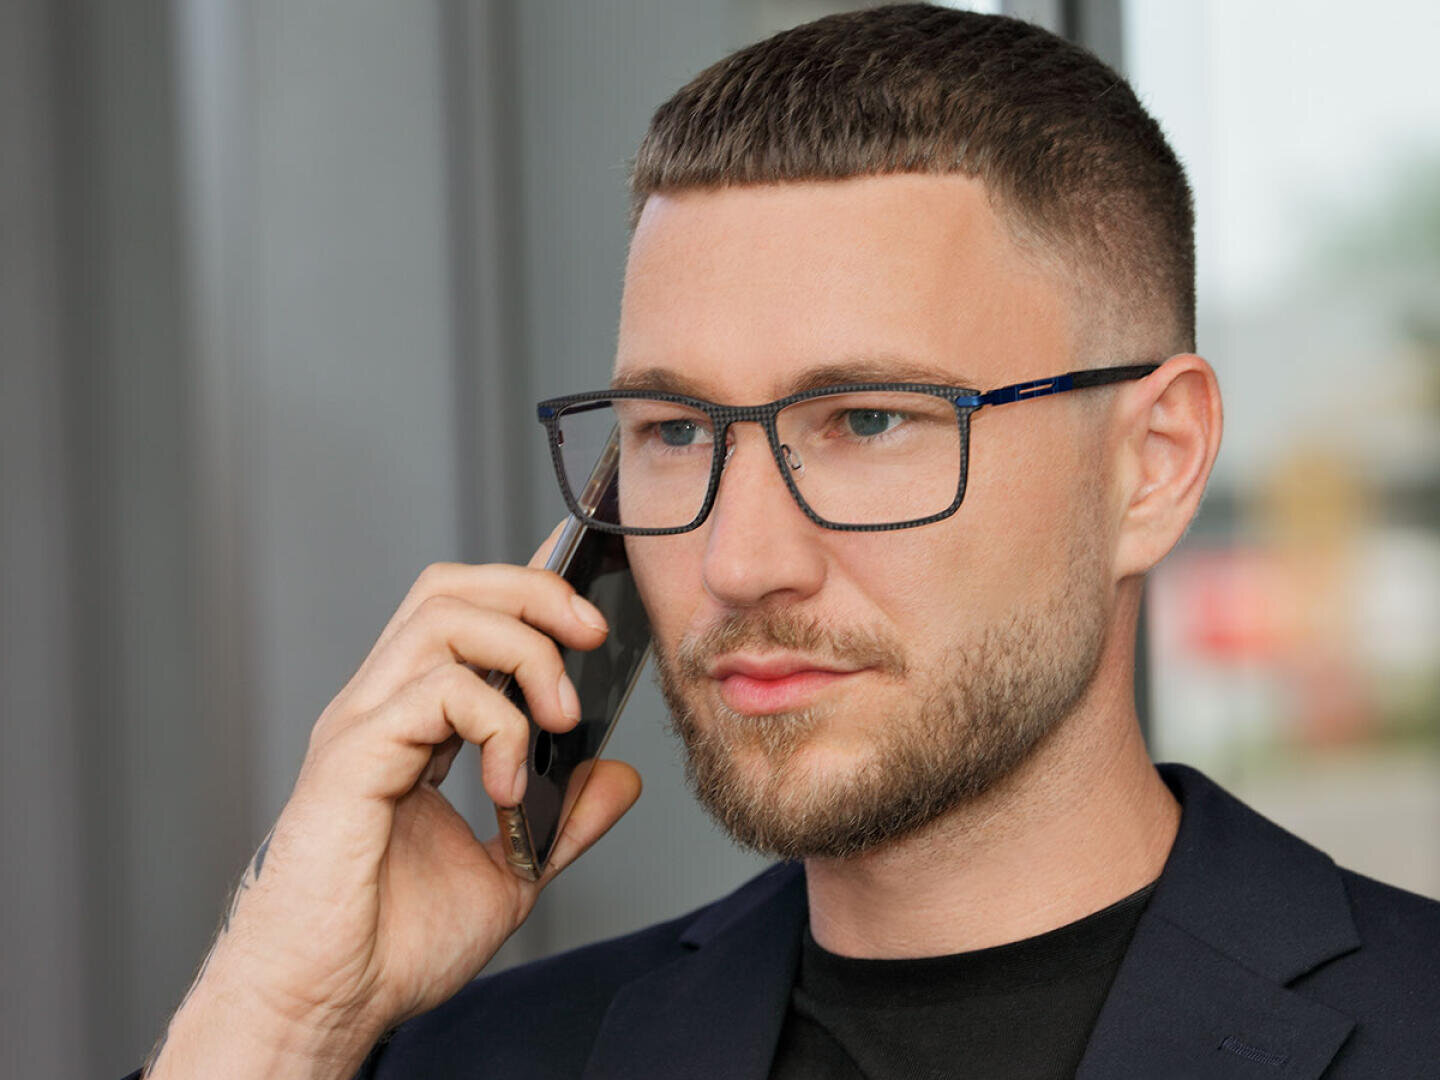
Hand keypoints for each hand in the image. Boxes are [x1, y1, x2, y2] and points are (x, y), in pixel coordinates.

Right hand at [146, 531, 642, 1077]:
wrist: (328, 1004)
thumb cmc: (390, 945)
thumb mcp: (510, 873)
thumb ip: (563, 820)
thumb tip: (616, 775)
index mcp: (409, 721)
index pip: (463, 611)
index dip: (525, 580)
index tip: (587, 582)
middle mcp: (379, 707)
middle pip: (449, 587)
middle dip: (534, 592)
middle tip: (592, 639)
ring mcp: (361, 724)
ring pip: (443, 617)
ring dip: (525, 651)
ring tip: (559, 718)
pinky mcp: (352, 757)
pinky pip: (436, 690)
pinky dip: (496, 723)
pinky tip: (508, 785)